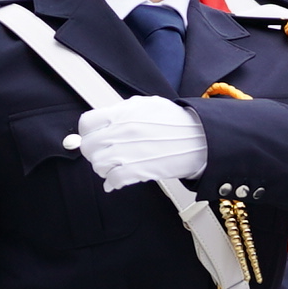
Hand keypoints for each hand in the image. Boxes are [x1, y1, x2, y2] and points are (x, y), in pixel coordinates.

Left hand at [76, 99, 209, 188]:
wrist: (200, 138)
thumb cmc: (176, 122)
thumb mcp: (146, 105)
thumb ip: (121, 112)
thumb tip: (102, 121)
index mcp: (122, 113)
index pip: (87, 124)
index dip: (87, 133)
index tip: (92, 138)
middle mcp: (122, 132)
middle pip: (89, 147)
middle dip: (94, 153)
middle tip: (103, 154)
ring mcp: (128, 152)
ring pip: (98, 165)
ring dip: (104, 169)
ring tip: (114, 167)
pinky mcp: (138, 171)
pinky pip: (112, 180)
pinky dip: (112, 183)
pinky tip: (117, 181)